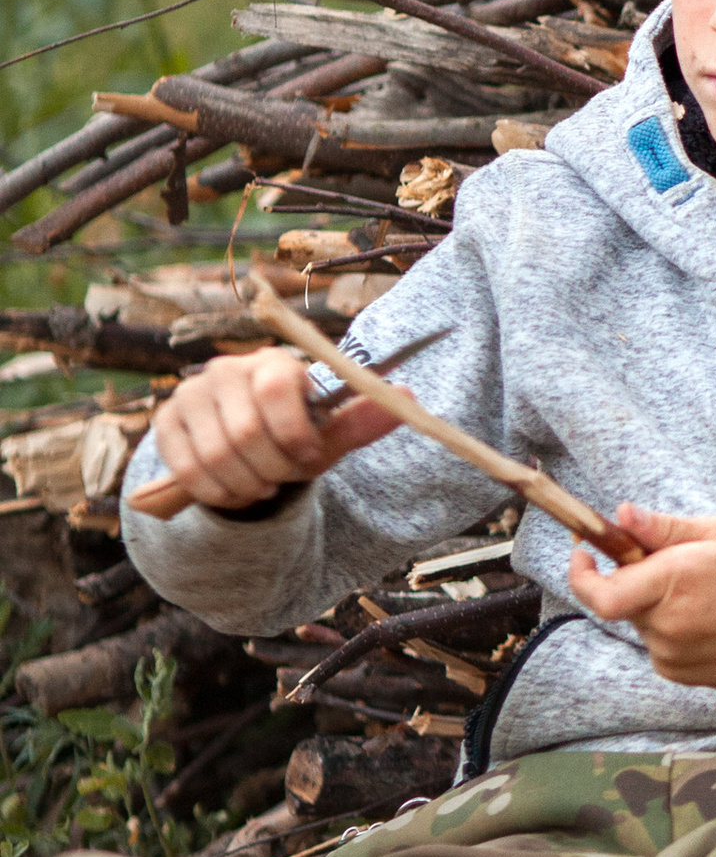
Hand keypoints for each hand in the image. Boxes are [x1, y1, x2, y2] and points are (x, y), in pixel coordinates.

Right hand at [125, 347, 397, 515]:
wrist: (248, 453)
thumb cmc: (294, 437)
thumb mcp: (331, 433)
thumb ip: (365, 418)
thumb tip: (409, 396)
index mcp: (274, 363)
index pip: (278, 389)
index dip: (295, 435)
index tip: (309, 458)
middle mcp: (226, 370)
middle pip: (247, 431)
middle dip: (273, 469)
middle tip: (284, 477)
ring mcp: (190, 394)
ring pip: (216, 456)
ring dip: (246, 485)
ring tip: (262, 486)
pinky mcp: (166, 423)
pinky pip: (188, 469)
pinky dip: (217, 493)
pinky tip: (235, 491)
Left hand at [565, 506, 715, 693]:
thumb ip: (662, 528)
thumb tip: (620, 514)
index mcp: (676, 583)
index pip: (602, 594)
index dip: (582, 576)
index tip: (584, 553)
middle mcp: (668, 625)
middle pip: (622, 599)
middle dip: (636, 579)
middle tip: (675, 565)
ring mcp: (671, 655)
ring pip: (641, 620)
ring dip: (656, 604)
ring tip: (703, 594)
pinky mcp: (677, 674)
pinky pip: (656, 642)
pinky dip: (669, 626)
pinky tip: (707, 618)